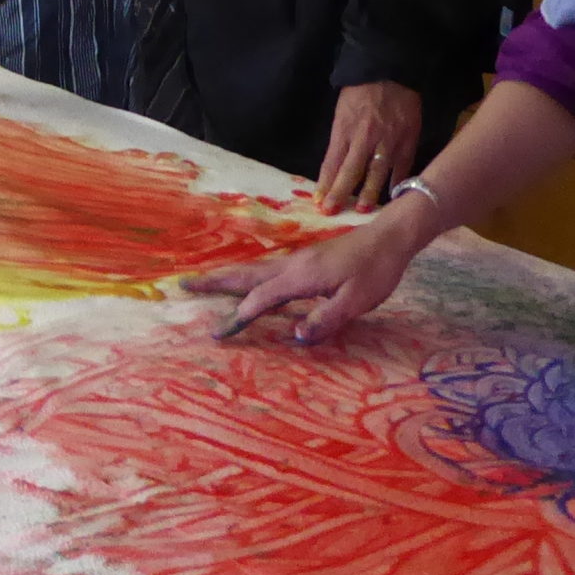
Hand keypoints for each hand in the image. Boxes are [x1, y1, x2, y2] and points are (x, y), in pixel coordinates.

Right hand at [187, 210, 431, 345]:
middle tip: (185, 285)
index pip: (261, 299)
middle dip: (216, 281)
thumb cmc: (376, 271)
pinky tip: (247, 282)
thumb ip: (325, 320)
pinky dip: (248, 275)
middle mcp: (293, 265)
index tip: (217, 332)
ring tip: (205, 281)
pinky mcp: (305, 262)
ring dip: (228, 276)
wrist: (389, 238)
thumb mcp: (356, 301)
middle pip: (246, 275)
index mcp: (301, 277)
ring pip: (254, 270)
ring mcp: (298, 261)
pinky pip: (267, 270)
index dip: (239, 317)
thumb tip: (295, 336)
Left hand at [317, 81, 422, 212]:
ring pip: (377, 172)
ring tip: (364, 210)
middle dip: (341, 194)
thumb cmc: (360, 91)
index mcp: (345, 129)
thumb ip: (340, 139)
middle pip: (351, 171)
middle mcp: (365, 137)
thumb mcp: (341, 112)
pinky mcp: (408, 139)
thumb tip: (335, 168)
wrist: (390, 70)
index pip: (332, 162)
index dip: (326, 183)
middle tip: (334, 212)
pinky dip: (397, 181)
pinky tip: (392, 194)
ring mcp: (388, 140)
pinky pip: (402, 166)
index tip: (320, 202)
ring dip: (369, 193)